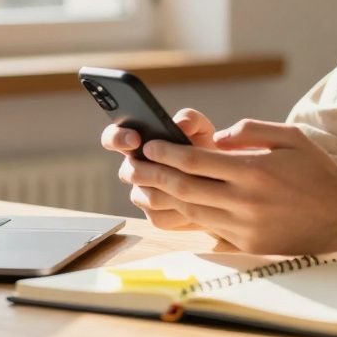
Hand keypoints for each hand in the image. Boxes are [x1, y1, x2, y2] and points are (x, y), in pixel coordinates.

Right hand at [102, 108, 216, 230]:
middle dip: (139, 168)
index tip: (135, 138)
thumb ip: (190, 119)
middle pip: (125, 171)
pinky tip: (195, 202)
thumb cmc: (205, 150)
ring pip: (141, 195)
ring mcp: (144, 194)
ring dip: (164, 189)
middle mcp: (137, 169)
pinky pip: (158, 216)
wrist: (223, 184)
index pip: (113, 138)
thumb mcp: (202, 129)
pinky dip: (177, 209)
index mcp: (139, 144)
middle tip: (159, 166)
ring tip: (188, 182)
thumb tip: (180, 123)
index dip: (117, 138)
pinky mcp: (156, 217)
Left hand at [124, 119, 336, 254]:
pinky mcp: (248, 246)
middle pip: (185, 188)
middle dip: (154, 175)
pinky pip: (209, 230)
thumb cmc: (317, 171)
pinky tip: (173, 207)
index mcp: (255, 170)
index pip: (197, 161)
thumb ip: (251, 131)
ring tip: (143, 186)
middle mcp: (247, 201)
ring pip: (192, 211)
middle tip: (132, 166)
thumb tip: (218, 137)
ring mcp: (246, 228)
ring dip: (163, 198)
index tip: (150, 146)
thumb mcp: (291, 137)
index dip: (167, 153)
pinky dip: (187, 218)